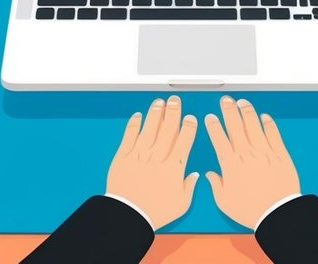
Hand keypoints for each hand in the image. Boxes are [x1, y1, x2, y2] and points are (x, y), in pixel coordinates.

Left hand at [106, 95, 198, 229]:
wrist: (128, 215)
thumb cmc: (155, 212)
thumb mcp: (181, 204)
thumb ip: (189, 186)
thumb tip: (194, 175)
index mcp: (173, 167)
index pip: (184, 141)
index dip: (188, 127)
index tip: (191, 118)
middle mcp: (157, 157)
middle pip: (167, 129)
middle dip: (173, 112)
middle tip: (175, 101)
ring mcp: (139, 155)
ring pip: (149, 128)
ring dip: (155, 113)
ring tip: (159, 102)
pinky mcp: (123, 156)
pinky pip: (129, 135)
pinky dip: (134, 124)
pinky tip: (138, 115)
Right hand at [205, 96, 300, 228]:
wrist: (277, 212)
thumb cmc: (250, 209)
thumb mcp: (224, 202)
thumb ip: (215, 185)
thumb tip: (209, 175)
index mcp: (230, 163)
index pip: (218, 137)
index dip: (213, 125)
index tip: (210, 117)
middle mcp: (246, 152)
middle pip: (235, 125)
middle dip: (228, 109)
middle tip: (225, 100)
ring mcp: (264, 150)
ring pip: (253, 124)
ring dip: (246, 111)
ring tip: (242, 102)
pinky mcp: (280, 153)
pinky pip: (273, 133)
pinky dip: (268, 123)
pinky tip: (264, 117)